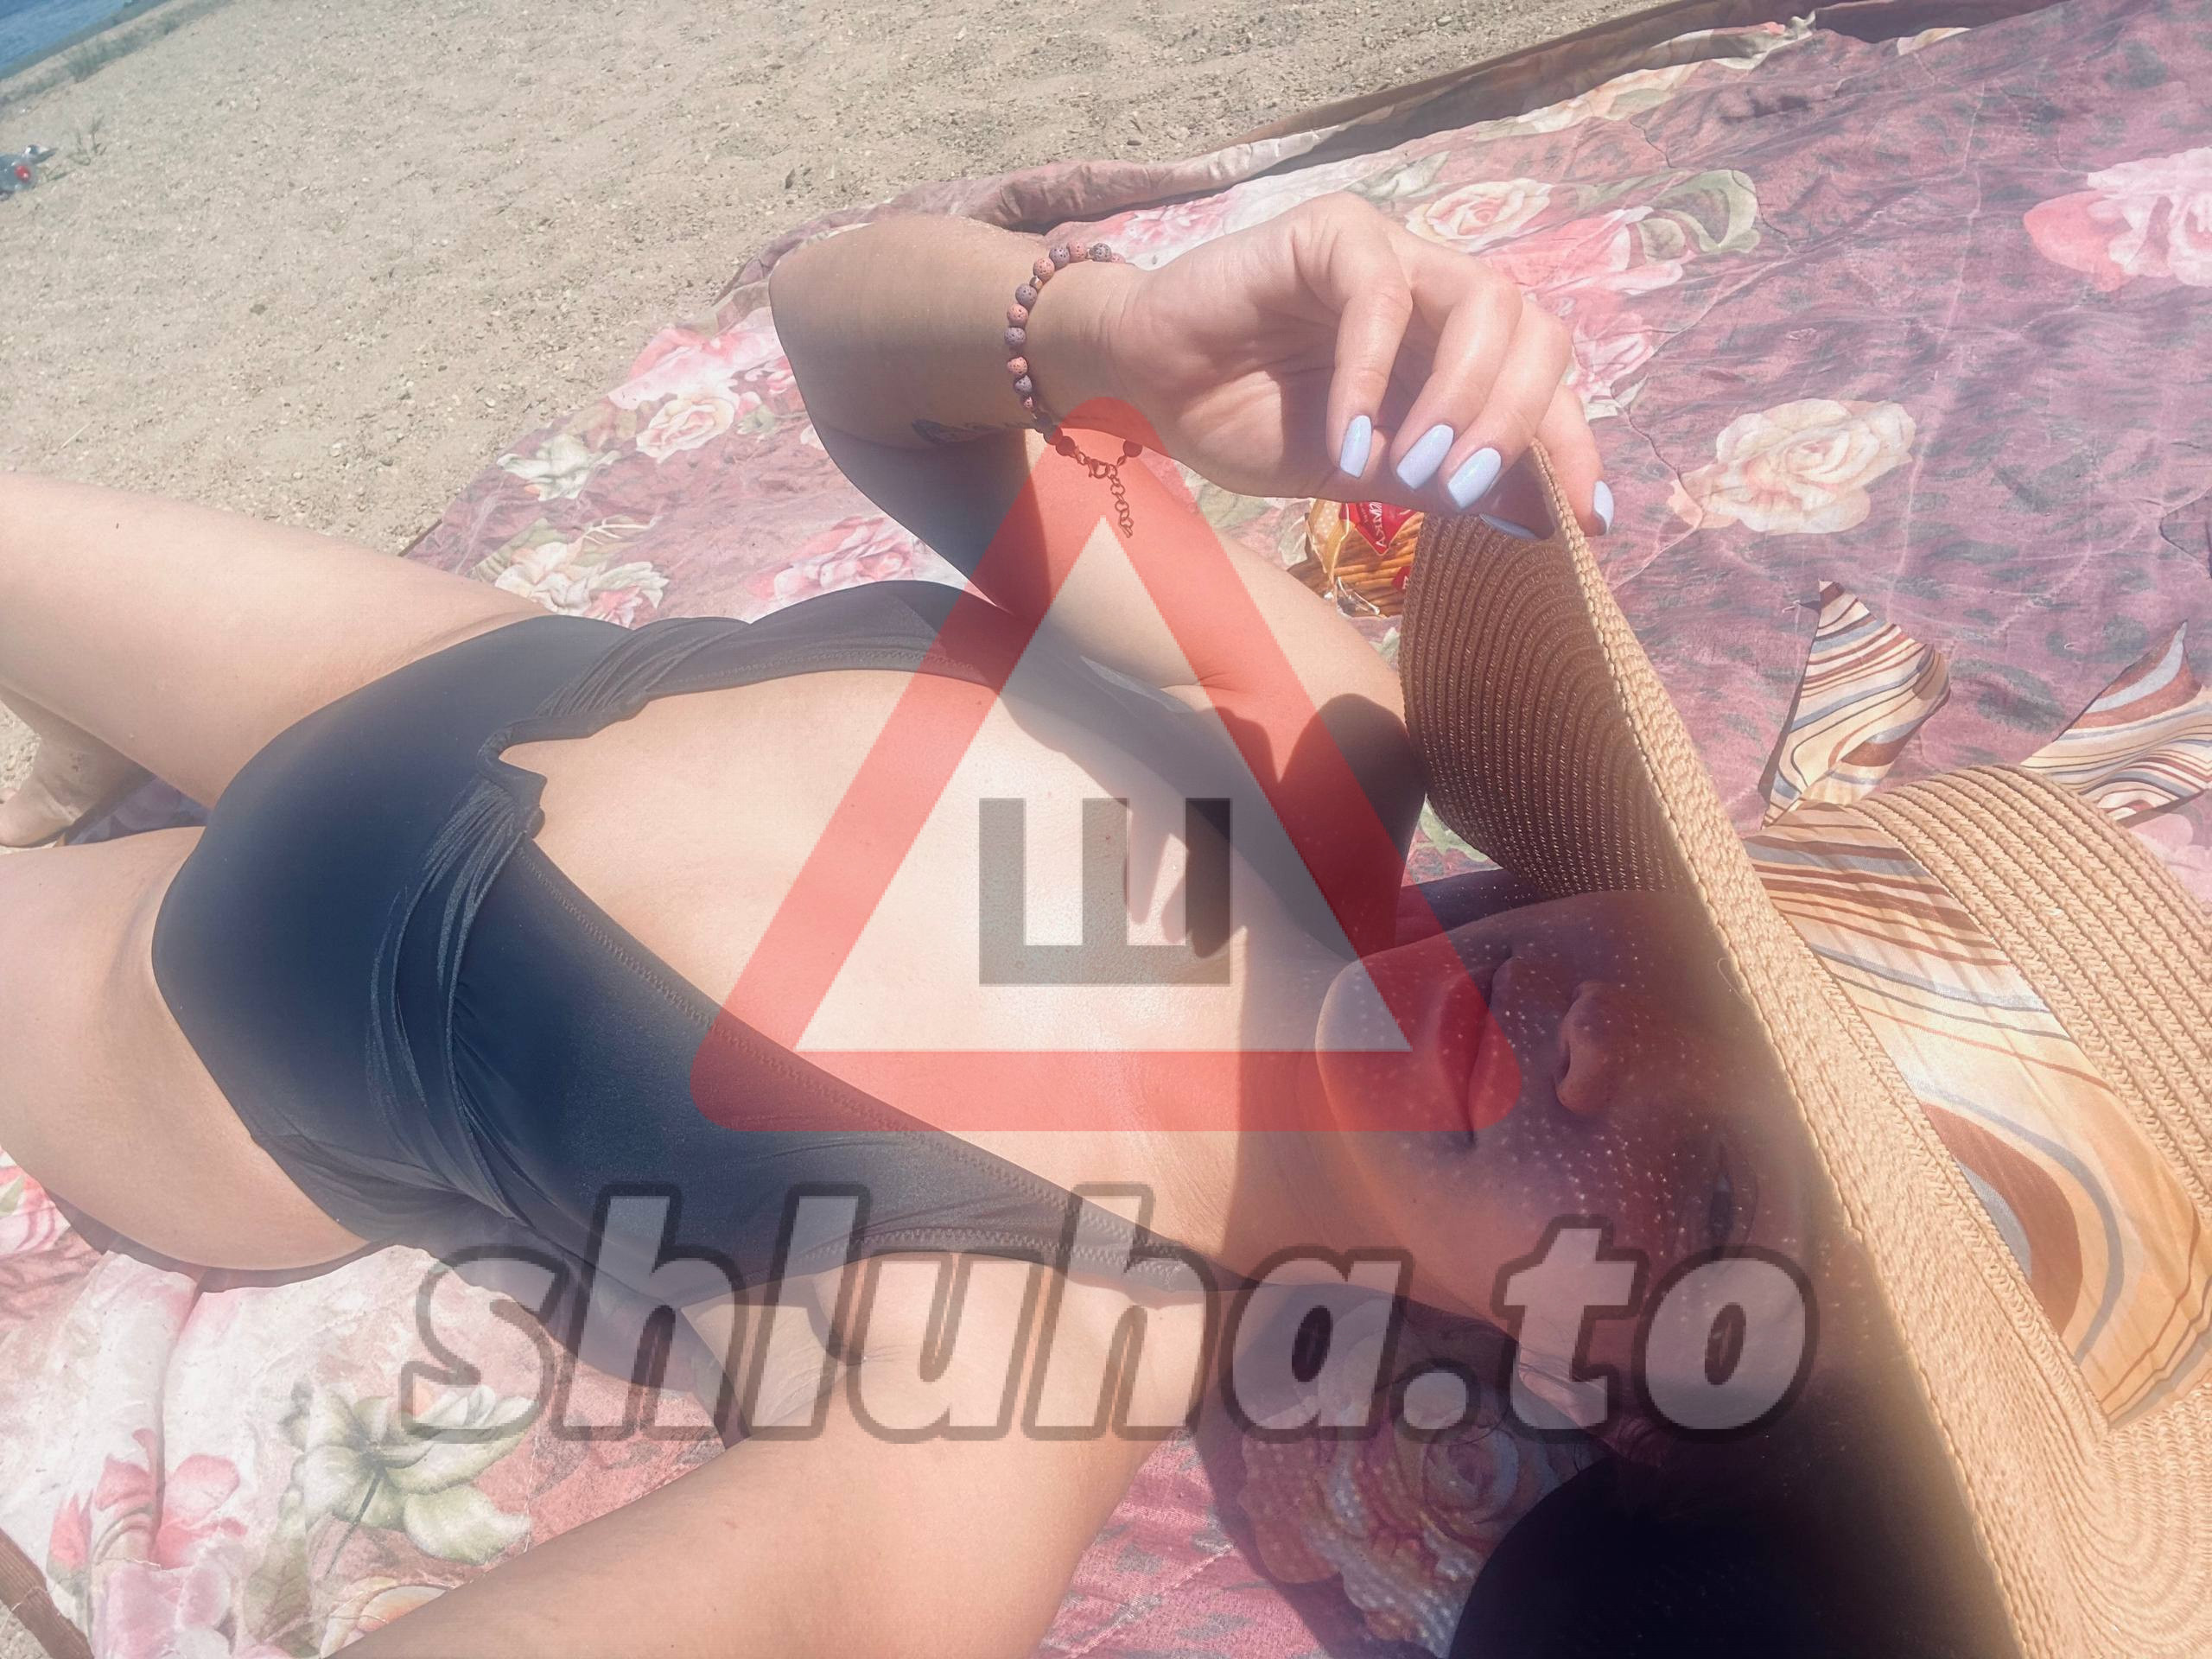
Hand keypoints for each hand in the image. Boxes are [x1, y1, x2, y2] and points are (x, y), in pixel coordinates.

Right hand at [1085, 193, 1609, 536]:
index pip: (1546, 377)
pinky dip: (1374, 374)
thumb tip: (1539, 519)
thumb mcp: (1361, 473)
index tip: (1588, 518)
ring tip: (1408, 466)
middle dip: (1518, 422)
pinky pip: (1382, 294)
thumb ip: (1440, 482)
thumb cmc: (1245, 422)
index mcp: (1454, 349)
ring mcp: (1392, 253)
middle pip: (1537, 331)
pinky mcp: (1334, 233)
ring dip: (1462, 396)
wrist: (1144, 389)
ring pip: (1485, 301)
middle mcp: (1438, 292)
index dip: (1572, 442)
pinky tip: (1347, 437)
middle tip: (1460, 490)